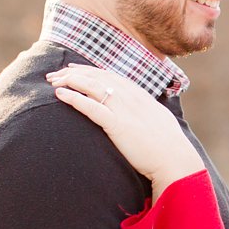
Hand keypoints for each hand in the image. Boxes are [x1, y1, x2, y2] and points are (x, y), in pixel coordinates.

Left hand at [47, 65, 203, 193]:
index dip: (91, 70)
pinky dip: (74, 98)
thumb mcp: (160, 121)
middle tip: (56, 74)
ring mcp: (124, 110)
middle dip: (75, 73)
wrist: (175, 160)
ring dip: (70, 81)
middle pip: (98, 77)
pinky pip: (91, 107)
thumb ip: (147, 113)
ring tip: (53, 81)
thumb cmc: (169, 146)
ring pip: (92, 87)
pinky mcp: (117, 125)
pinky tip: (60, 94)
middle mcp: (131, 98)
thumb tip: (143, 114)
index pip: (111, 76)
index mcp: (141, 96)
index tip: (75, 68)